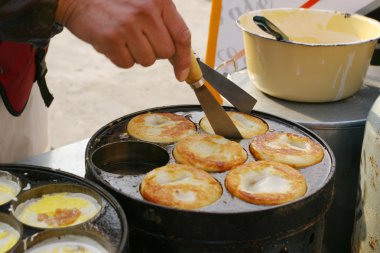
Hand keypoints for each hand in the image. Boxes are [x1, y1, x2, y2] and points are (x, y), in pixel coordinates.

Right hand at [56, 0, 190, 80]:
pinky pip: (127, 64)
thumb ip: (164, 25)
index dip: (184, 59)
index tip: (182, 74)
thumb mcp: (144, 3)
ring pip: (147, 61)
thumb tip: (180, 60)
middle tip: (139, 38)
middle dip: (154, 51)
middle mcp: (146, 12)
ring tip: (124, 37)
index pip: (181, 35)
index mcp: (159, 1)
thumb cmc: (115, 3)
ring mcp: (128, 25)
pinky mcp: (111, 39)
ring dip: (136, 55)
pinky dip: (120, 58)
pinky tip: (112, 42)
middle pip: (165, 53)